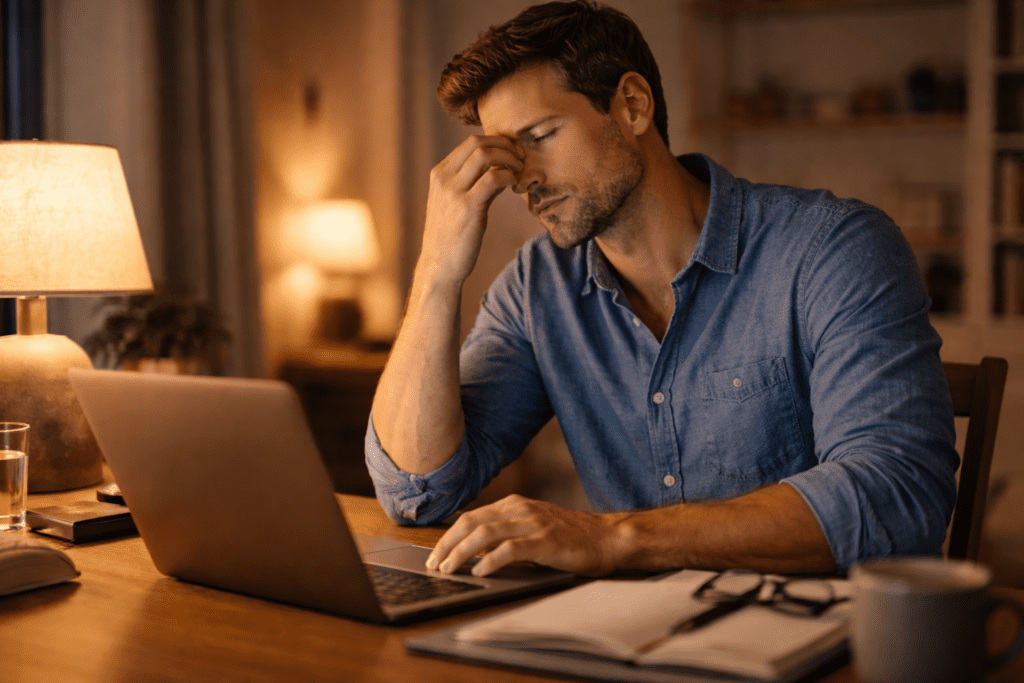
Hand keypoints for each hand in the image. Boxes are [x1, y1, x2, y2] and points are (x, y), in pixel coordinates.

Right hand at [419, 135, 523, 285]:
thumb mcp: (458, 203)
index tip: (513, 152)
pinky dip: (509, 176)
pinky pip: (493, 179)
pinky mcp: (467, 207)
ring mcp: (454, 192)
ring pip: (485, 155)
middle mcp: (444, 178)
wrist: (439, 265)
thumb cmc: (452, 236)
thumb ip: (476, 184)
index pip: (470, 142)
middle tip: (521, 158)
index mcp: (439, 173)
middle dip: (505, 145)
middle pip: (478, 143)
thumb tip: (502, 171)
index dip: (497, 141)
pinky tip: (515, 185)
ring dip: (509, 159)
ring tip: (520, 171)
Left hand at [425, 495, 622, 576]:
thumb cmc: (571, 538)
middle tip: (435, 564)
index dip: (449, 536)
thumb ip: (506, 534)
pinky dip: (490, 560)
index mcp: (515, 505)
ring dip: (462, 553)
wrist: (607, 538)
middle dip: (448, 544)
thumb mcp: (533, 529)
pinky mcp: (545, 541)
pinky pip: (510, 549)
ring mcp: (533, 524)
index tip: (436, 554)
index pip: (471, 517)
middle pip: (472, 523)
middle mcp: (520, 510)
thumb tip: (474, 552)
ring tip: (450, 569)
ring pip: (485, 534)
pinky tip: (480, 572)